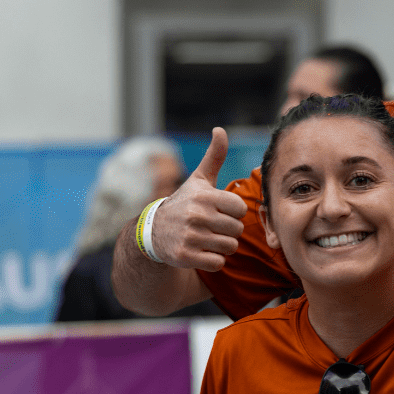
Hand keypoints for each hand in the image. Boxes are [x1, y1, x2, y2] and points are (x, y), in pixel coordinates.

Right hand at [150, 128, 248, 270]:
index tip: (220, 211)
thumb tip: (220, 130)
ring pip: (229, 247)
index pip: (240, 209)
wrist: (153, 232)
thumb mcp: (198, 180)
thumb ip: (214, 157)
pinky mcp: (185, 256)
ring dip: (222, 246)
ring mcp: (190, 237)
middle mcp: (197, 215)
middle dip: (228, 230)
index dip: (233, 212)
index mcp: (204, 196)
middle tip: (212, 227)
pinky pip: (218, 263)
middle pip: (237, 230)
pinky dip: (213, 261)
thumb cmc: (184, 203)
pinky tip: (201, 251)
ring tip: (207, 238)